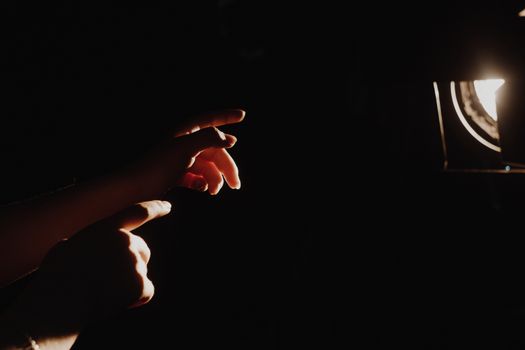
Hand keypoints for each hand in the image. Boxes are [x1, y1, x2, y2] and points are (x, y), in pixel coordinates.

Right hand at [1, 201, 170, 347]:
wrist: (59, 301)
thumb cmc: (55, 278)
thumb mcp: (64, 248)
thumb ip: (83, 243)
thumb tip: (80, 248)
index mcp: (107, 229)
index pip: (138, 213)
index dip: (155, 209)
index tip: (168, 206)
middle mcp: (126, 241)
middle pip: (143, 251)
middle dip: (133, 265)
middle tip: (109, 280)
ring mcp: (135, 261)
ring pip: (141, 275)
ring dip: (128, 285)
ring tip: (102, 292)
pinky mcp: (141, 283)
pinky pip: (146, 293)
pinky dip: (135, 300)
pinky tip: (114, 302)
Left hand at [131, 109, 244, 198]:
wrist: (134, 190)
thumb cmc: (157, 166)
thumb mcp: (185, 149)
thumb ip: (208, 139)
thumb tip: (229, 139)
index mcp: (184, 133)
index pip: (209, 119)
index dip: (226, 116)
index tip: (243, 115)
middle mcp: (183, 144)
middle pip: (213, 150)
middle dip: (226, 166)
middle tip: (235, 185)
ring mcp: (179, 160)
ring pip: (206, 166)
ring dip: (214, 178)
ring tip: (214, 192)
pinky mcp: (175, 175)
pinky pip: (196, 177)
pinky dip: (202, 183)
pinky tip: (203, 189)